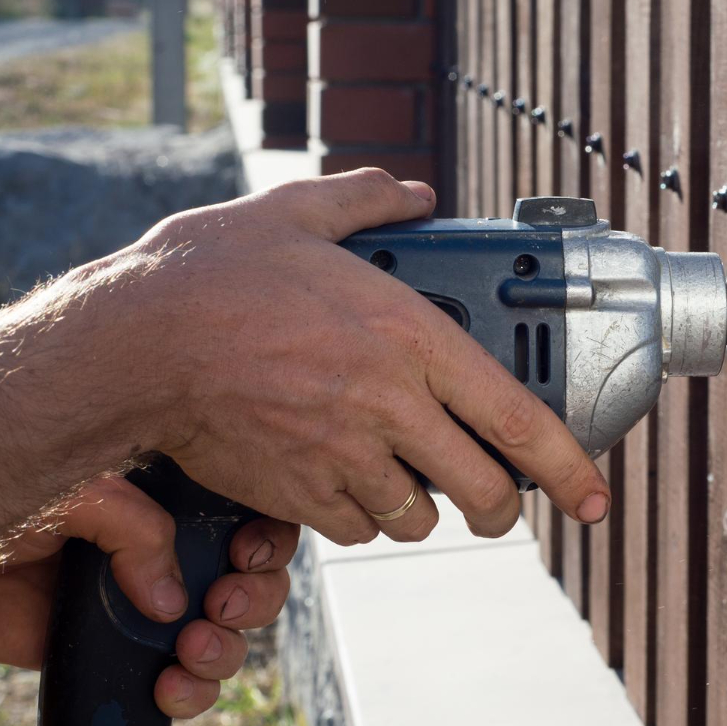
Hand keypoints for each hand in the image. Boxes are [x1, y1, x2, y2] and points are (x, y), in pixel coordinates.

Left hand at [0, 476, 297, 717]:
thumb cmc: (7, 507)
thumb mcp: (86, 492)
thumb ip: (142, 530)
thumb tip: (172, 602)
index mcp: (173, 499)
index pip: (250, 513)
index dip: (270, 537)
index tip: (247, 555)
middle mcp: (170, 551)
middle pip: (254, 578)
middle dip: (256, 598)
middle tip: (224, 605)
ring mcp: (147, 604)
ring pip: (227, 633)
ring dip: (228, 649)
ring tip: (193, 650)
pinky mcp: (118, 652)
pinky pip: (181, 680)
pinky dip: (191, 691)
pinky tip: (171, 685)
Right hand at [122, 169, 610, 544]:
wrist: (132, 343)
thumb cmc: (211, 274)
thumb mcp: (297, 211)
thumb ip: (369, 200)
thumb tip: (413, 195)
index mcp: (408, 337)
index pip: (515, 418)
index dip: (568, 465)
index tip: (595, 494)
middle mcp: (389, 405)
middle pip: (482, 489)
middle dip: (502, 506)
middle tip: (498, 500)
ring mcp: (343, 457)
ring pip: (418, 516)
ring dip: (425, 505)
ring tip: (410, 476)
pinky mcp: (296, 494)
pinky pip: (357, 529)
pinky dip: (364, 517)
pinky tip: (350, 483)